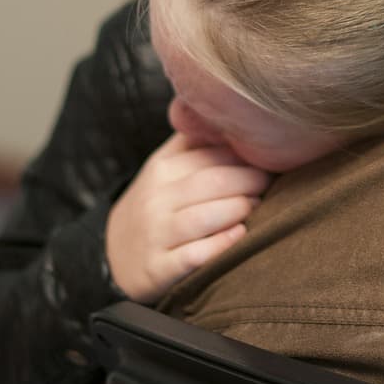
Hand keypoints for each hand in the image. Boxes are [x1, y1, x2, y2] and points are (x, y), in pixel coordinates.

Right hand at [105, 132, 272, 302]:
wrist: (114, 254)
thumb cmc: (156, 205)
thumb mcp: (165, 167)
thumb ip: (195, 141)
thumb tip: (233, 115)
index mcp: (162, 168)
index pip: (212, 154)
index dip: (246, 156)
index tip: (268, 159)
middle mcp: (156, 199)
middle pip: (214, 183)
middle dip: (251, 181)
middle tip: (270, 183)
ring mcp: (156, 234)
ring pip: (205, 217)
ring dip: (240, 210)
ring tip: (258, 206)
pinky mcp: (159, 268)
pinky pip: (196, 255)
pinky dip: (223, 244)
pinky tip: (240, 235)